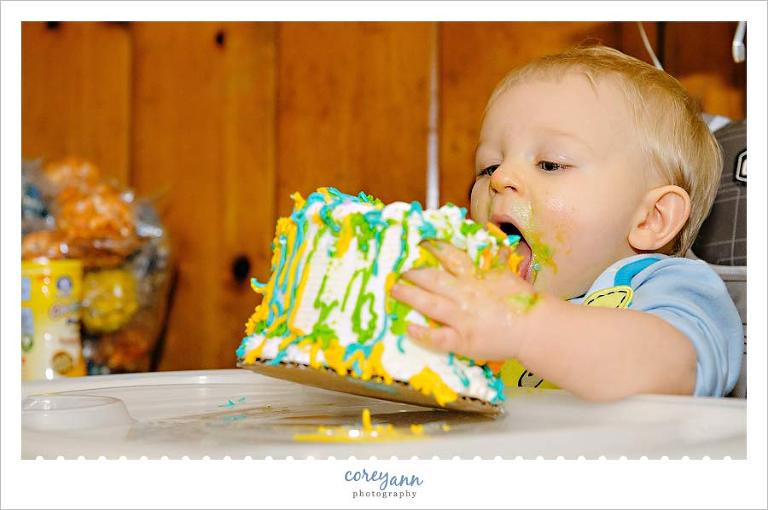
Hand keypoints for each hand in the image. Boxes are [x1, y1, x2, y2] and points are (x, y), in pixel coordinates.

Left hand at [390, 240, 540, 360]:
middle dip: (414, 274)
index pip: (451, 257)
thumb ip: (493, 260)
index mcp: (477, 277)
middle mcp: (467, 294)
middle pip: (434, 280)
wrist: (535, 329)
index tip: (418, 243)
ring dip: (410, 296)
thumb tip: (491, 240)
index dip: (433, 249)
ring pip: (431, 304)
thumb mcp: (506, 275)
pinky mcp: (463, 340)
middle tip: (398, 270)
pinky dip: (422, 332)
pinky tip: (408, 327)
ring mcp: (463, 318)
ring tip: (395, 291)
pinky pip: (438, 336)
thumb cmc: (521, 303)